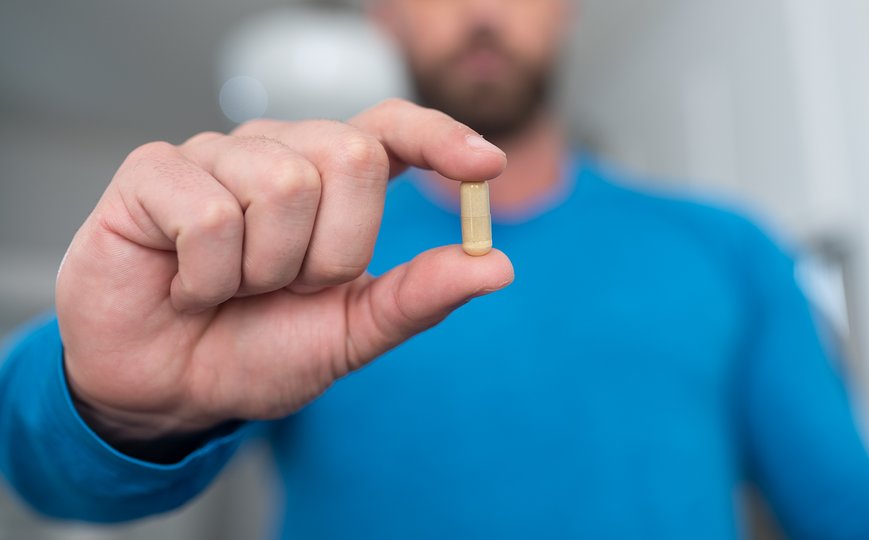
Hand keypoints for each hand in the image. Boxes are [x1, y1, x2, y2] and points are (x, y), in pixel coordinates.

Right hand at [55, 99, 512, 446]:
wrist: (172, 388)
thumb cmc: (258, 350)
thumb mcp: (351, 333)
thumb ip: (418, 297)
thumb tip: (496, 266)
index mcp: (331, 182)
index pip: (392, 129)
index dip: (440, 138)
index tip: (485, 166)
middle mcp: (279, 151)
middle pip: (351, 155)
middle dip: (332, 251)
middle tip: (289, 287)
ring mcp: (216, 155)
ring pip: (283, 185)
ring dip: (266, 270)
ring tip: (234, 288)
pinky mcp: (154, 170)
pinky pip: (211, 216)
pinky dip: (208, 277)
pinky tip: (187, 285)